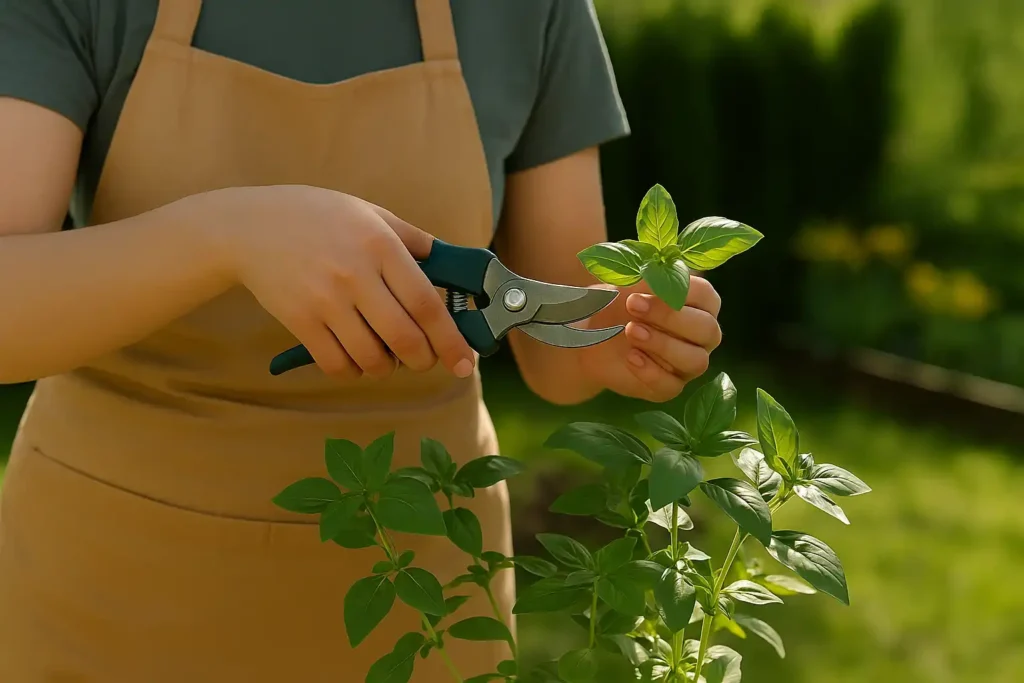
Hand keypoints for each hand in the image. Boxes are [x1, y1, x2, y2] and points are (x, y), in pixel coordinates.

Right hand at [204, 185, 475, 379]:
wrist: (249, 226)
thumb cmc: (316, 217)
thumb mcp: (368, 213)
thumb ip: (409, 238)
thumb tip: (446, 262)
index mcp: (381, 246)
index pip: (427, 304)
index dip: (451, 340)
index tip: (464, 362)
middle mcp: (356, 275)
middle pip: (405, 338)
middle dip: (422, 360)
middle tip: (423, 359)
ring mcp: (326, 301)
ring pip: (372, 359)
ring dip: (386, 367)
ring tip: (385, 354)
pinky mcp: (300, 321)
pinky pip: (337, 364)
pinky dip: (353, 370)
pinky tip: (354, 356)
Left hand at [576, 276, 721, 401]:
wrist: (590, 337)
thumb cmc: (618, 304)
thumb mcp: (629, 284)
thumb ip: (648, 277)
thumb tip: (661, 270)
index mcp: (699, 304)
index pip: (706, 296)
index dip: (678, 292)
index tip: (643, 288)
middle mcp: (702, 336)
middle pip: (707, 330)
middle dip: (670, 317)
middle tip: (632, 306)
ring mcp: (688, 364)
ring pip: (696, 361)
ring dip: (663, 345)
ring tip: (630, 331)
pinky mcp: (669, 387)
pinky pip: (672, 386)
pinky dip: (650, 372)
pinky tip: (630, 357)